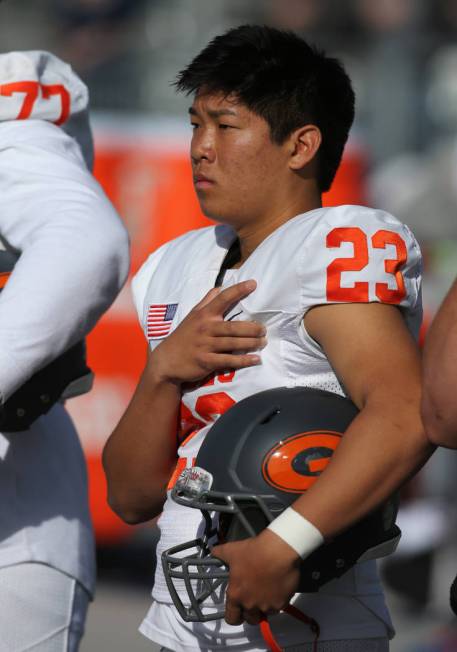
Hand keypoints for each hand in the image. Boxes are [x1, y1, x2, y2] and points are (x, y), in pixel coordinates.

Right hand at [148, 280, 265, 384]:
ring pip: (234, 343)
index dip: (238, 291)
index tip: (253, 284)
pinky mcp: (206, 362)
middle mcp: (205, 328)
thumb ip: (206, 302)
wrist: (166, 362)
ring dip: (252, 343)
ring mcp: (206, 345)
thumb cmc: (183, 337)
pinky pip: (229, 360)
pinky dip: (244, 360)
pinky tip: (255, 359)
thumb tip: (218, 288)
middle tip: (264, 329)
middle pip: (234, 327)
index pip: (223, 299)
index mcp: (204, 315)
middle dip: (253, 328)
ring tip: (263, 342)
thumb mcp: (191, 317)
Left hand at [212, 529, 300, 625]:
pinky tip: (278, 587)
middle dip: (251, 612)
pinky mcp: (282, 603)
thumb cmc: (254, 552)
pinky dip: (277, 600)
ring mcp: (267, 606)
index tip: (238, 608)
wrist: (280, 551)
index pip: (231, 618)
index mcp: (236, 595)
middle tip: (254, 597)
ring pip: (265, 613)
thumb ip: (220, 554)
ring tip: (267, 590)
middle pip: (250, 619)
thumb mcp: (232, 550)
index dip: (234, 615)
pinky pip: (278, 606)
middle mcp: (251, 605)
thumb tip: (213, 552)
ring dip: (264, 606)